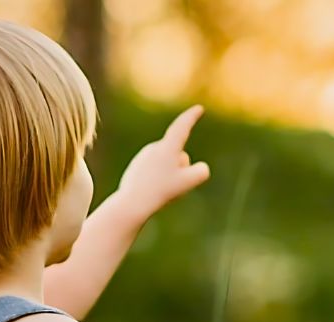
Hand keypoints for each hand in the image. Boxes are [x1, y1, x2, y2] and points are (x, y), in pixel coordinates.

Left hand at [115, 104, 209, 227]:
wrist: (132, 202)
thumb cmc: (161, 191)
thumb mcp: (189, 182)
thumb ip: (201, 172)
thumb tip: (201, 167)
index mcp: (168, 147)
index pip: (182, 126)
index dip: (192, 117)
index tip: (199, 109)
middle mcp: (154, 147)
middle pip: (179, 156)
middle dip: (181, 168)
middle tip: (172, 186)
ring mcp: (144, 156)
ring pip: (167, 164)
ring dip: (169, 176)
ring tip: (159, 190)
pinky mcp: (137, 166)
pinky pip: (155, 171)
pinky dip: (157, 180)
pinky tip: (149, 191)